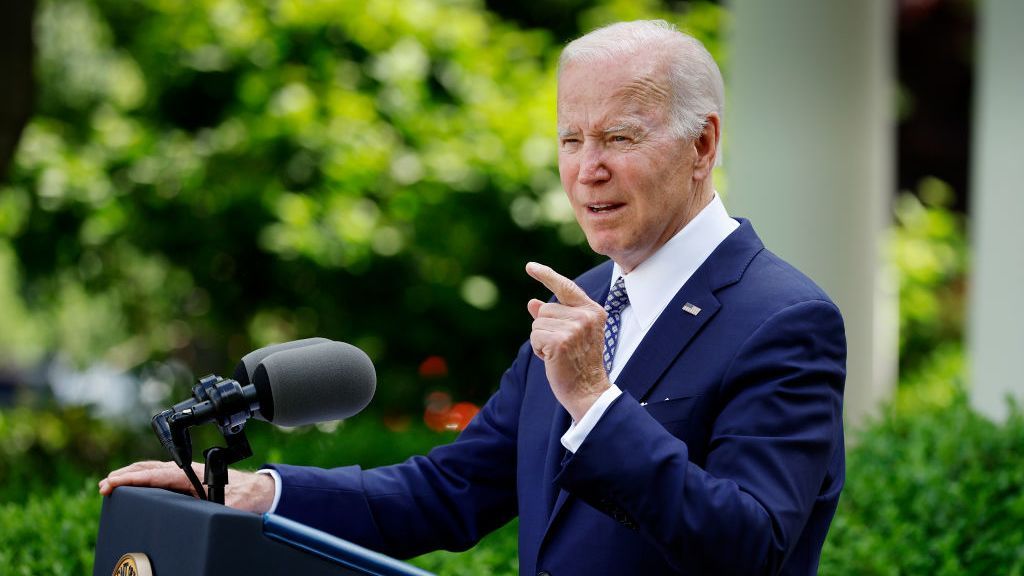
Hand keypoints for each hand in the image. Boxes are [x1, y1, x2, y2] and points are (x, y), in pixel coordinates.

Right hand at [98, 461, 275, 513]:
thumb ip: (216, 506)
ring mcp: (185, 476)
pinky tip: (130, 485)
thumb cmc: (245, 497)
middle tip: (103, 486)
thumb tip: (205, 509)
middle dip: (124, 476)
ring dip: (130, 476)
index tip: (114, 482)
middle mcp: (186, 472)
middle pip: (149, 469)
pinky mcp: (185, 482)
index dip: (134, 479)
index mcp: (192, 475)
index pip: (157, 475)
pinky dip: (140, 478)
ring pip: (151, 471)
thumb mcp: (231, 506)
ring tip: (109, 484)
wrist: (258, 491)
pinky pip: (157, 477)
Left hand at [526, 261, 609, 420]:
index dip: (546, 275)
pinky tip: (553, 360)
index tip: (530, 266)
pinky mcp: (561, 341)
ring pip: (538, 323)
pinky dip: (538, 349)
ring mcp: (574, 328)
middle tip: (562, 348)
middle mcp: (586, 316)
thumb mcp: (571, 335)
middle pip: (545, 310)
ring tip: (559, 355)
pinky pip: (535, 336)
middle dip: (545, 329)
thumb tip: (533, 303)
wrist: (588, 391)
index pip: (566, 287)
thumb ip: (554, 317)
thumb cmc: (579, 364)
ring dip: (541, 341)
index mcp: (593, 311)